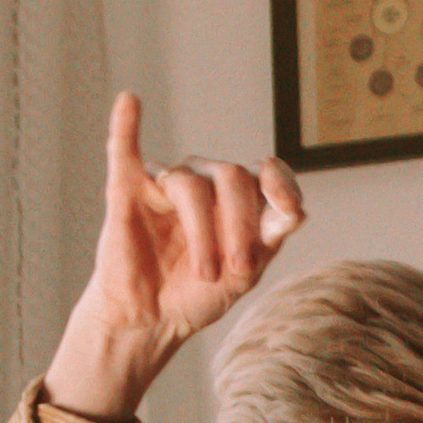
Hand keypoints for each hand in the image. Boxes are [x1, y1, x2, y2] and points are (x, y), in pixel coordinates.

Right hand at [44, 94, 304, 422]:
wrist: (154, 319)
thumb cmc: (199, 293)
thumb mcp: (247, 270)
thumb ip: (270, 236)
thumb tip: (298, 208)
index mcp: (238, 199)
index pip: (266, 174)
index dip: (281, 186)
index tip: (290, 210)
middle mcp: (204, 183)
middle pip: (232, 175)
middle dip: (241, 226)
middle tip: (238, 269)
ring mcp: (166, 184)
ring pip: (192, 185)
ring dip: (205, 236)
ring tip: (206, 273)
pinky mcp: (127, 189)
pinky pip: (124, 150)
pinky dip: (125, 126)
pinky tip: (130, 103)